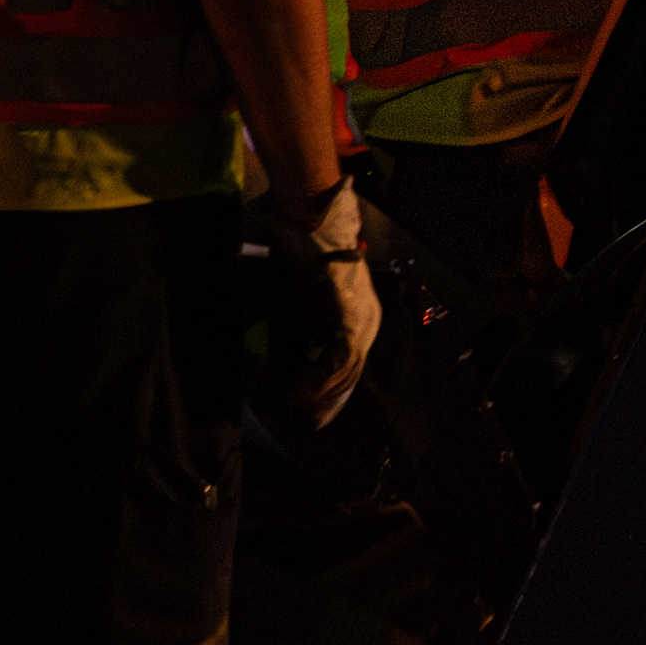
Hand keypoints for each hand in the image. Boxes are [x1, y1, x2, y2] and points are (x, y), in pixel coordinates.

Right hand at [265, 177, 381, 429]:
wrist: (309, 221)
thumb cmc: (303, 249)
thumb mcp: (301, 292)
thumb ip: (297, 319)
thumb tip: (278, 344)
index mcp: (356, 314)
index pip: (347, 363)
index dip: (329, 389)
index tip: (311, 410)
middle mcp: (367, 319)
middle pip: (349, 373)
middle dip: (327, 400)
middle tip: (306, 423)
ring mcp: (363, 318)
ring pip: (345, 371)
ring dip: (320, 394)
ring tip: (297, 412)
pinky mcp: (351, 316)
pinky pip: (338, 358)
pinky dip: (319, 378)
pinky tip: (300, 390)